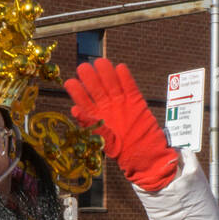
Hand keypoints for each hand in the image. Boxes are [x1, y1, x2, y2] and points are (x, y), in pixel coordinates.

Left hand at [63, 58, 178, 191]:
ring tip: (100, 63)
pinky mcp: (136, 102)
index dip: (77, 91)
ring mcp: (121, 103)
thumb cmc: (126, 154)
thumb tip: (74, 110)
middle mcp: (107, 108)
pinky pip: (130, 86)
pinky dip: (126, 78)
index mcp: (96, 118)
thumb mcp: (106, 143)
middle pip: (96, 88)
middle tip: (84, 68)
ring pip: (112, 83)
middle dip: (89, 77)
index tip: (71, 82)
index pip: (83, 101)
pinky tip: (120, 68)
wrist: (147, 157)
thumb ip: (92, 126)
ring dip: (106, 73)